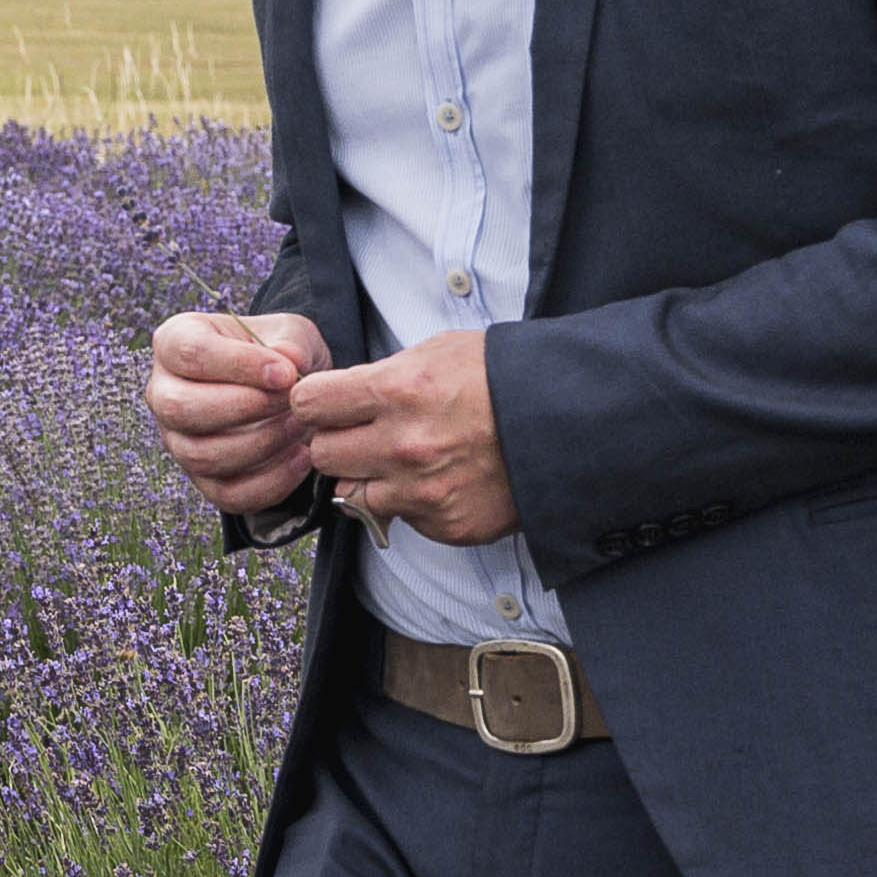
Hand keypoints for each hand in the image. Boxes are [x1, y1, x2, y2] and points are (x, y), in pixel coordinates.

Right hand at [146, 308, 331, 514]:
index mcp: (175, 342)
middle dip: (243, 407)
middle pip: (180, 408)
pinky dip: (271, 482)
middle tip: (291, 400)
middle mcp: (164, 393)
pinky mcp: (202, 480)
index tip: (286, 373)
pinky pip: (227, 494)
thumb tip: (288, 361)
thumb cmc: (279, 356)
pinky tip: (302, 456)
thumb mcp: (291, 332)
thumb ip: (291, 341)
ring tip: (300, 425)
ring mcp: (178, 441)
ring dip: (260, 443)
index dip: (239, 364)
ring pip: (201, 455)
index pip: (190, 353)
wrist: (289, 394)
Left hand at [292, 332, 516, 545]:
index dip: (315, 403)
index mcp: (396, 391)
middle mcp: (403, 446)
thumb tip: (343, 396)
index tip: (327, 404)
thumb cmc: (502, 378)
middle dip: (337, 442)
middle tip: (363, 434)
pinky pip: (400, 517)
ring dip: (370, 478)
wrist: (567, 422)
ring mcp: (423, 492)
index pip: (309, 405)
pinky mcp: (445, 524)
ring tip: (403, 459)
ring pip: (354, 494)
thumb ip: (383, 376)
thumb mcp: (438, 352)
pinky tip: (439, 479)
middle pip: (323, 455)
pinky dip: (410, 502)